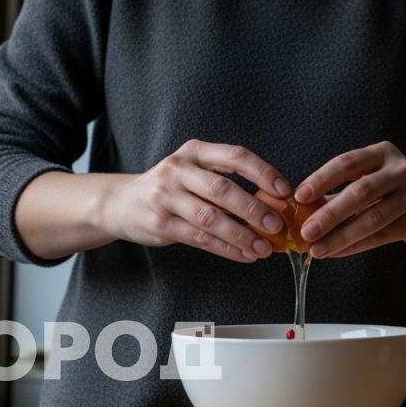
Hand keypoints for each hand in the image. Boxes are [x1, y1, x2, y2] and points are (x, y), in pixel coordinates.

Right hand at [98, 140, 291, 262]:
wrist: (121, 203)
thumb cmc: (171, 187)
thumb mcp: (194, 171)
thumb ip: (226, 182)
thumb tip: (273, 204)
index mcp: (195, 151)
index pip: (235, 156)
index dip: (263, 172)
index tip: (285, 191)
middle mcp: (178, 169)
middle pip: (223, 189)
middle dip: (254, 209)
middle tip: (278, 225)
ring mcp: (166, 196)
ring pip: (211, 218)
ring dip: (242, 235)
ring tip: (264, 248)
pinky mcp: (159, 223)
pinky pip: (199, 239)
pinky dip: (226, 249)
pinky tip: (244, 255)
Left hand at [293, 141, 405, 258]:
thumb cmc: (393, 191)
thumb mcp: (369, 180)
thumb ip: (337, 192)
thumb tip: (300, 211)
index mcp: (382, 153)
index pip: (347, 162)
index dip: (322, 179)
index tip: (299, 196)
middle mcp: (401, 169)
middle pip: (361, 191)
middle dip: (330, 213)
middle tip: (306, 231)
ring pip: (372, 218)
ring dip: (341, 236)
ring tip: (318, 249)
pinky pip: (381, 236)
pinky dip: (355, 246)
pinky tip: (337, 252)